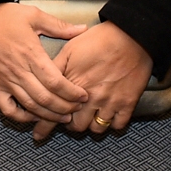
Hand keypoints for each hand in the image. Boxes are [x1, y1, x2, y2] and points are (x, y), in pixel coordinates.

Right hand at [0, 3, 88, 130]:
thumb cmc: (0, 16)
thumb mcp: (32, 15)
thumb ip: (58, 26)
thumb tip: (80, 29)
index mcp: (31, 54)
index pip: (56, 81)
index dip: (72, 92)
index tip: (83, 95)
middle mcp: (19, 71)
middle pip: (46, 98)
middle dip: (65, 107)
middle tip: (77, 109)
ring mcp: (5, 81)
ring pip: (30, 106)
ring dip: (48, 115)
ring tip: (62, 116)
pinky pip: (8, 109)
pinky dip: (21, 117)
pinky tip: (33, 116)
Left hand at [30, 20, 151, 140]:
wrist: (131, 35)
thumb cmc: (99, 39)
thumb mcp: (70, 49)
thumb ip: (55, 67)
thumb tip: (41, 80)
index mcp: (73, 83)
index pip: (54, 111)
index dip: (44, 126)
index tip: (38, 135)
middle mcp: (90, 97)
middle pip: (76, 126)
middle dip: (70, 124)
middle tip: (71, 118)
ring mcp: (109, 102)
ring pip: (96, 129)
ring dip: (91, 125)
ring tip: (90, 117)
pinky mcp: (127, 103)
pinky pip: (117, 125)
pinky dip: (112, 124)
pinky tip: (108, 116)